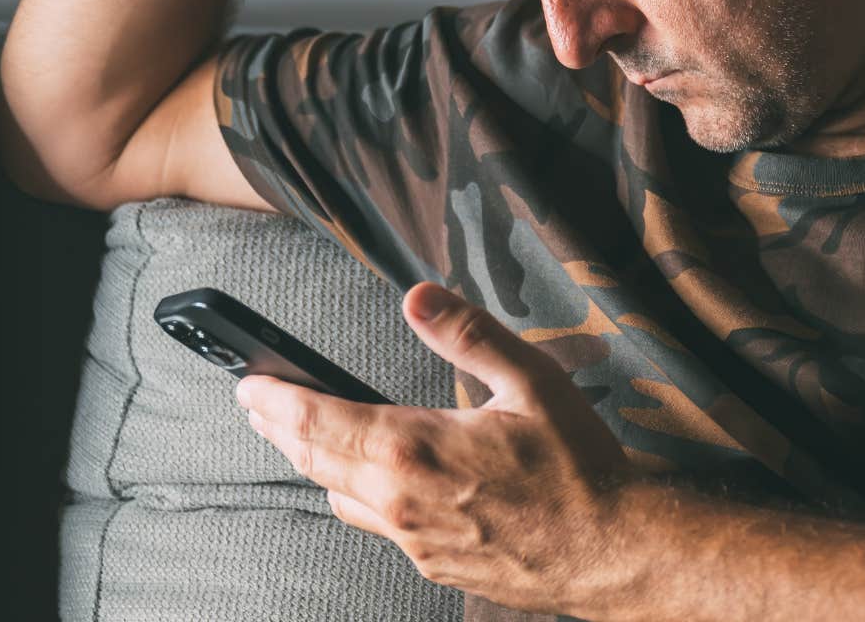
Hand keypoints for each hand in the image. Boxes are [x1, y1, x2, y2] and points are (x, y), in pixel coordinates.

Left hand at [235, 281, 639, 614]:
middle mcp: (402, 502)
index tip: (248, 383)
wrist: (616, 553)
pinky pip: (381, 528)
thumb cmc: (582, 467)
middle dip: (281, 430)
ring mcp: (416, 542)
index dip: (275, 400)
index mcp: (416, 450)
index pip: (318, 421)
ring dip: (318, 466)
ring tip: (306, 440)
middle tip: (258, 407)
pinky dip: (362, 498)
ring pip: (343, 500)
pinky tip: (375, 485)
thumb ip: (468, 334)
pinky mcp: (435, 567)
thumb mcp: (532, 381)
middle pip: (316, 463)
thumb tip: (416, 297)